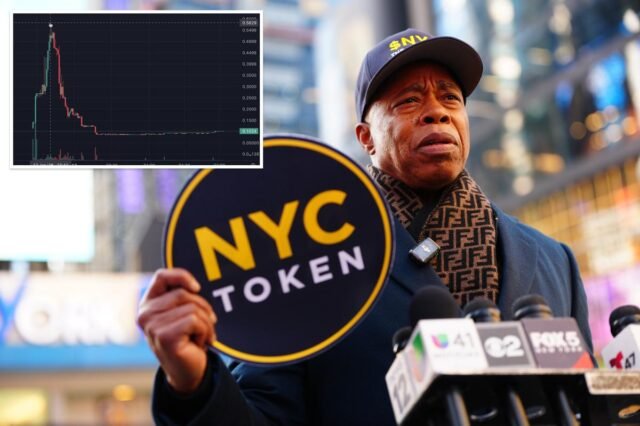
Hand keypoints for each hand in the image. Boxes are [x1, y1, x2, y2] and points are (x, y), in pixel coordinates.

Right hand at [137, 268, 216, 393]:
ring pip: (192, 308)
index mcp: (148, 304)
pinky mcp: (164, 336)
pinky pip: (194, 321)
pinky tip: (200, 343)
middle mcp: (145, 314)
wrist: (189, 372)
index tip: (196, 288)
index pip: (162, 276)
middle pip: (184, 293)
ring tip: (201, 336)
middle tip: (205, 326)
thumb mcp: (183, 314)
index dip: (182, 276)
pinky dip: (205, 331)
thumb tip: (194, 286)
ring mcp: (152, 326)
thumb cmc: (188, 339)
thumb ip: (183, 297)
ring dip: (206, 323)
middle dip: (203, 308)